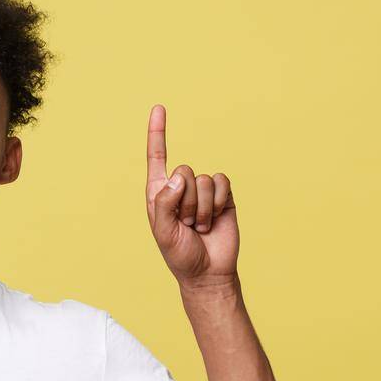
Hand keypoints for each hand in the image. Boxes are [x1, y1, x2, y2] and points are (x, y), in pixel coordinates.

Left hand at [145, 103, 238, 287]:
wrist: (209, 272)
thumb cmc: (180, 255)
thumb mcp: (164, 232)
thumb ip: (165, 203)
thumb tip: (179, 176)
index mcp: (159, 193)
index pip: (157, 157)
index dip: (157, 132)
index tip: (159, 108)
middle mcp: (180, 188)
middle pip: (184, 171)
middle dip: (186, 202)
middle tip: (186, 225)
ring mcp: (202, 191)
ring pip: (204, 180)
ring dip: (203, 209)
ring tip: (199, 227)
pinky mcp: (223, 196)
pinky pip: (222, 183)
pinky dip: (218, 203)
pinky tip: (215, 220)